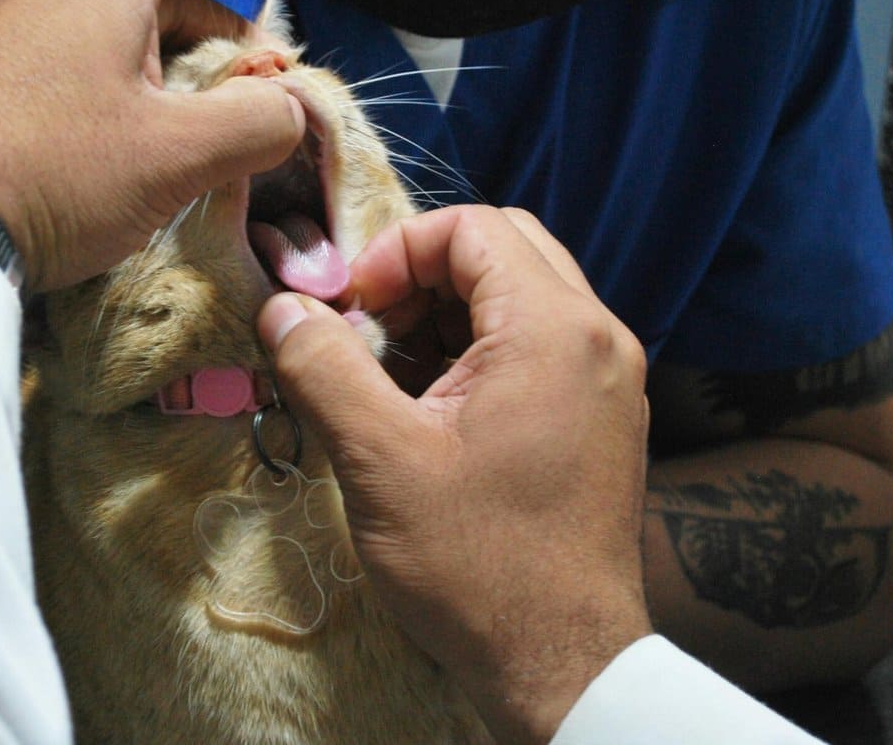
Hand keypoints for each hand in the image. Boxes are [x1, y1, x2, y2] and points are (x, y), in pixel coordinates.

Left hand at [0, 0, 304, 291]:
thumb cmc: (54, 172)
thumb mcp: (175, 158)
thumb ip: (253, 125)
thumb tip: (288, 108)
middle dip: (206, 29)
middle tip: (241, 100)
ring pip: (97, 29)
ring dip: (155, 70)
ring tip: (179, 145)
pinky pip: (53, 66)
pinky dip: (102, 92)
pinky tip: (106, 164)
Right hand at [258, 205, 652, 743]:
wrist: (562, 665)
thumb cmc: (477, 566)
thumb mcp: (380, 460)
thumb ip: (325, 367)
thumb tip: (282, 308)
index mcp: (555, 330)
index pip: (473, 228)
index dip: (397, 252)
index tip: (352, 310)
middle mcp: (599, 338)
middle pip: (505, 249)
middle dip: (424, 274)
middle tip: (370, 330)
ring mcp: (611, 379)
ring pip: (523, 296)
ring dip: (451, 313)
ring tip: (393, 374)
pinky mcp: (605, 418)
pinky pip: (542, 346)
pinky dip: (483, 352)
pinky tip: (434, 408)